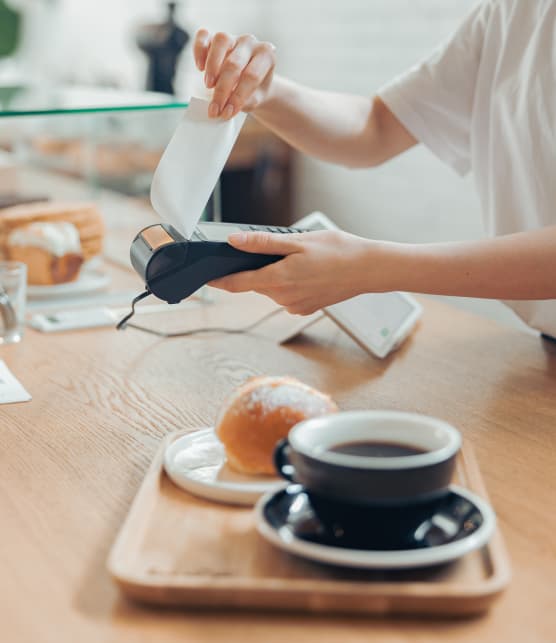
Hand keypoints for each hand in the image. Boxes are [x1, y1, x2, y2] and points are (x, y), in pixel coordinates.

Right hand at [193, 29, 275, 119]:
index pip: (251, 76)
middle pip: (234, 63)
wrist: (251, 81)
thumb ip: (243, 102)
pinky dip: (199, 50)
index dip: (238, 97)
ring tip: (209, 85)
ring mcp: (233, 37)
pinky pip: (204, 36)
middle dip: (222, 89)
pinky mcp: (214, 37)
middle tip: (215, 108)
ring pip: (221, 42)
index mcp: (266, 56)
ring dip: (212, 66)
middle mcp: (250, 42)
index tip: (227, 113)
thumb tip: (225, 108)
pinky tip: (200, 67)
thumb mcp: (254, 100)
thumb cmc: (254, 90)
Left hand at [209, 230, 374, 314]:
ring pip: (272, 289)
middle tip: (279, 250)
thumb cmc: (338, 251)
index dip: (218, 280)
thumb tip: (234, 243)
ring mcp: (295, 305)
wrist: (369, 269)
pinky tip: (308, 271)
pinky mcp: (305, 308)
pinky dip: (290, 283)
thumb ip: (262, 244)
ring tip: (301, 259)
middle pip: (256, 284)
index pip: (236, 283)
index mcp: (278, 280)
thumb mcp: (297, 241)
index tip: (205, 276)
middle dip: (257, 269)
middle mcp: (283, 298)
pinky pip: (287, 295)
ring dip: (276, 275)